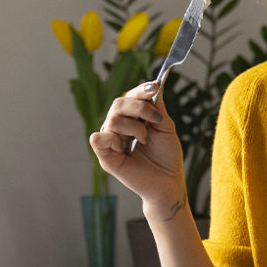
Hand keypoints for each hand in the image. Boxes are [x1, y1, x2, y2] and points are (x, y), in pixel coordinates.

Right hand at [89, 82, 185, 209]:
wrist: (168, 181)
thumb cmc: (167, 156)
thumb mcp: (165, 127)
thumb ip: (157, 107)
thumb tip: (155, 85)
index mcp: (131, 118)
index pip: (129, 96)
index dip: (140, 90)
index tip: (155, 87)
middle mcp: (118, 127)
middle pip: (118, 103)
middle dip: (140, 108)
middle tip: (156, 121)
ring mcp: (111, 141)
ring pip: (113, 120)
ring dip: (135, 128)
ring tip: (145, 140)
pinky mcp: (105, 156)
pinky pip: (98, 138)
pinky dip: (113, 138)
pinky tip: (126, 147)